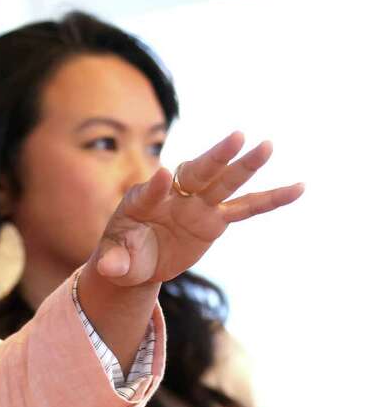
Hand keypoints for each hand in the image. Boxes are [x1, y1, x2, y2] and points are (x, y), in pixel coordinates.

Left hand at [94, 131, 303, 286]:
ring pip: (223, 183)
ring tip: (267, 146)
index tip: (165, 175)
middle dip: (214, 158)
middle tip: (236, 137)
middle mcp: (172, 196)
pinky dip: (270, 199)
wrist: (136, 261)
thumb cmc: (120, 257)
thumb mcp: (113, 262)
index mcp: (141, 202)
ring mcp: (196, 206)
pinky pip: (245, 208)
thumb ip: (112, 262)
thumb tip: (108, 269)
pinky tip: (298, 188)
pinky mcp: (214, 219)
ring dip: (245, 166)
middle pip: (195, 174)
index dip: (156, 186)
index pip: (149, 191)